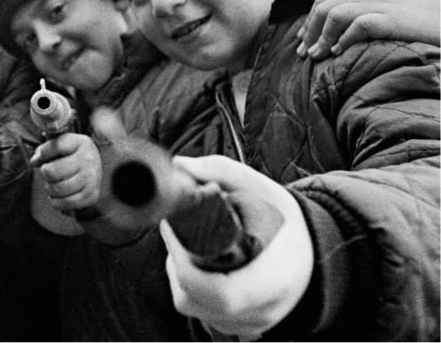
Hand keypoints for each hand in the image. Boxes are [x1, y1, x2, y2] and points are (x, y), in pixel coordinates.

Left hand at [30, 133, 101, 210]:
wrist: (95, 168)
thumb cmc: (71, 155)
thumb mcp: (60, 146)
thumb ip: (44, 150)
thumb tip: (34, 161)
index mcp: (80, 143)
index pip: (56, 146)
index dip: (43, 153)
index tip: (42, 156)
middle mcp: (88, 159)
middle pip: (52, 171)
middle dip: (46, 173)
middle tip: (49, 173)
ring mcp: (91, 179)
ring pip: (57, 189)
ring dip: (50, 188)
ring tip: (54, 184)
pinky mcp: (92, 196)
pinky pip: (66, 203)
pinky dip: (57, 201)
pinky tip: (58, 195)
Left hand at [159, 155, 312, 339]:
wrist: (318, 255)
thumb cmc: (288, 223)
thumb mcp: (263, 189)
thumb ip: (220, 171)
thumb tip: (180, 165)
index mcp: (273, 281)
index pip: (215, 289)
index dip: (183, 260)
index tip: (174, 228)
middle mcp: (261, 310)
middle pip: (192, 298)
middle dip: (176, 261)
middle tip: (176, 231)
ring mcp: (250, 324)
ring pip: (191, 306)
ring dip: (179, 275)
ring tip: (187, 246)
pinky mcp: (241, 328)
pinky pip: (202, 313)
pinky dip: (192, 289)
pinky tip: (199, 265)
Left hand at [297, 0, 439, 58]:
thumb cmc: (413, 12)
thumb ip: (358, 4)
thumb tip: (332, 25)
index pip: (323, 0)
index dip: (309, 21)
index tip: (303, 40)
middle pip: (322, 7)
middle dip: (309, 31)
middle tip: (304, 53)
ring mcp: (376, 2)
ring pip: (334, 15)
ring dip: (321, 38)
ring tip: (317, 56)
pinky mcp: (388, 17)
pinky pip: (356, 26)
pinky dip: (343, 39)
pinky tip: (338, 52)